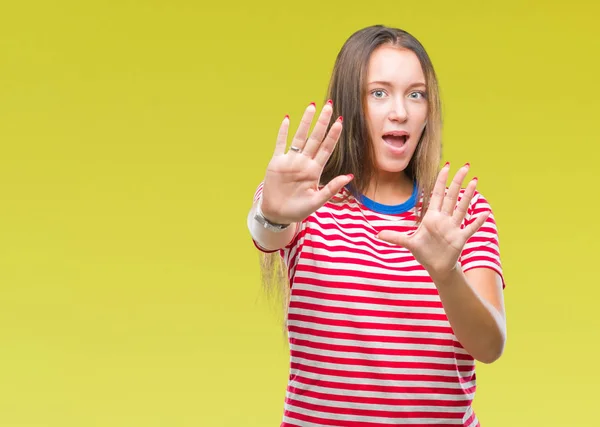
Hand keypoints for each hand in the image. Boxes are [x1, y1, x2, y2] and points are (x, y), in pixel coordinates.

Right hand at [260, 101, 352, 223]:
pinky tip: (288, 119)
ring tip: (312, 106)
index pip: (326, 149)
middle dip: (322, 122)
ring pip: (299, 137)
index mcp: (315, 170)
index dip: (333, 135)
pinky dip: (283, 132)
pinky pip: (280, 144)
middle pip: (315, 138)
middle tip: (329, 106)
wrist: (277, 214)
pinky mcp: (276, 163)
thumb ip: (331, 189)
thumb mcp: (317, 201)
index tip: (340, 122)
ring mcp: (290, 161)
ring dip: (305, 122)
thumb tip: (350, 176)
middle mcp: (304, 162)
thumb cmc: (298, 210)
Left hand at [376, 163, 488, 280]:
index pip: (437, 194)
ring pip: (461, 208)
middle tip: (465, 165)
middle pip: (451, 196)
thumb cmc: (424, 252)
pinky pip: (470, 228)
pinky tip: (485, 212)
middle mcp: (443, 219)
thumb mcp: (409, 243)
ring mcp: (453, 228)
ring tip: (475, 181)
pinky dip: (477, 221)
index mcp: (431, 217)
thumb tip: (378, 235)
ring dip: (468, 195)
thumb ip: (395, 237)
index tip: (446, 165)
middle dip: (457, 181)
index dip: (441, 180)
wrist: (436, 267)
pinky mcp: (460, 239)